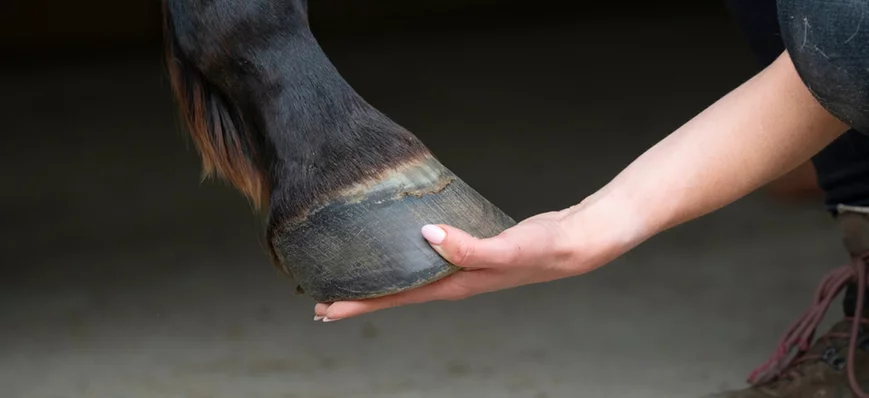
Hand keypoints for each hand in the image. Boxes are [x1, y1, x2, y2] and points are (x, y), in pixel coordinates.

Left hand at [313, 205, 624, 321]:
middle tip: (321, 299)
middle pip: (397, 293)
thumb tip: (427, 237)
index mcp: (456, 283)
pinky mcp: (469, 250)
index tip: (324, 309)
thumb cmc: (546, 247)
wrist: (577, 241)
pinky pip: (428, 258)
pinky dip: (407, 258)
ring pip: (411, 277)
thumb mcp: (509, 248)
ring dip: (382, 280)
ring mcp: (462, 268)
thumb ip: (470, 248)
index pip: (398, 298)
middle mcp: (455, 280)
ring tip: (352, 275)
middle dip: (360, 298)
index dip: (361, 304)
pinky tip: (401, 247)